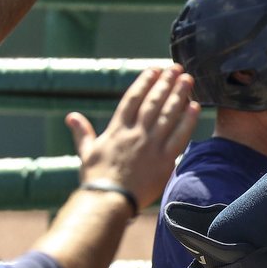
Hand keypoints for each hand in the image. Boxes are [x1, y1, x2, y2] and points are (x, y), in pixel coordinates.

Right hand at [67, 66, 200, 211]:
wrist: (109, 199)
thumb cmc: (97, 178)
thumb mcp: (86, 152)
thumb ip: (82, 132)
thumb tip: (71, 116)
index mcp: (117, 129)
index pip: (133, 99)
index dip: (144, 82)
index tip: (154, 70)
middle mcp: (135, 133)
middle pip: (153, 102)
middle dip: (165, 82)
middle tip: (176, 68)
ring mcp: (150, 145)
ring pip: (167, 115)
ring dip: (178, 95)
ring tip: (187, 80)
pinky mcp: (164, 160)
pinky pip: (179, 136)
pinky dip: (187, 121)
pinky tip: (194, 107)